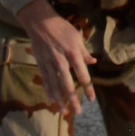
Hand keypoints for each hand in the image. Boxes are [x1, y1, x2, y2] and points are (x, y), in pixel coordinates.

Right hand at [17, 0, 94, 118]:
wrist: (41, 23)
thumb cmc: (62, 28)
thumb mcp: (77, 37)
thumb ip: (84, 52)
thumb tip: (93, 62)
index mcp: (73, 53)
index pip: (82, 75)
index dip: (88, 88)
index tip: (91, 99)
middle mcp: (61, 61)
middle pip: (68, 85)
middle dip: (73, 100)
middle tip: (77, 112)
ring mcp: (49, 64)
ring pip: (55, 86)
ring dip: (60, 100)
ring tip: (64, 112)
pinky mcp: (41, 65)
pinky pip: (46, 81)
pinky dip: (49, 92)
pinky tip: (52, 100)